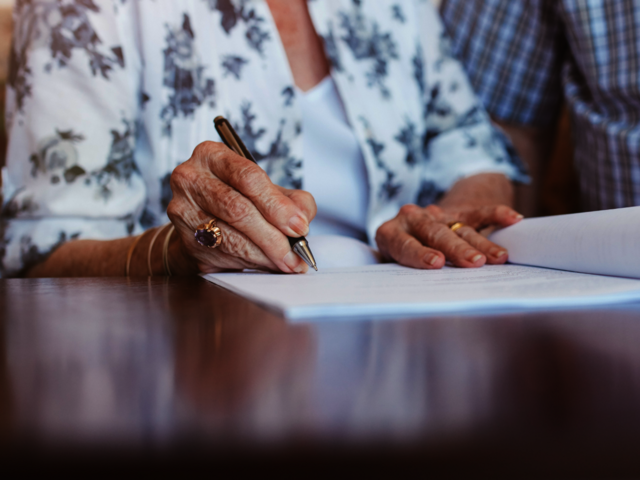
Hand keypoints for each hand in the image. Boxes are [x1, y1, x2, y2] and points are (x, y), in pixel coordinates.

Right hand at [167, 141, 316, 273]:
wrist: (203, 219)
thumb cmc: (240, 198)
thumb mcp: (268, 189)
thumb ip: (292, 200)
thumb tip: (301, 220)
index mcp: (212, 155)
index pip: (248, 178)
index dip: (277, 205)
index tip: (299, 226)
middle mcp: (191, 178)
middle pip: (238, 209)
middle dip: (272, 236)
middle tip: (296, 254)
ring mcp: (183, 210)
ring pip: (229, 237)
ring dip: (264, 255)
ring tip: (286, 263)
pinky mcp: (185, 240)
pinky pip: (223, 255)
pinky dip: (250, 263)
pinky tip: (267, 264)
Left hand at [375, 203, 522, 268]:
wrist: (409, 227)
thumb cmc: (399, 257)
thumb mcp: (391, 265)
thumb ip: (400, 275)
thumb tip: (414, 296)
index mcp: (390, 233)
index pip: (404, 244)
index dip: (419, 253)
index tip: (436, 263)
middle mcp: (411, 219)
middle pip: (436, 233)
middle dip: (456, 248)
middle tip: (474, 263)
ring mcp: (436, 214)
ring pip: (460, 227)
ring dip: (481, 243)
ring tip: (499, 258)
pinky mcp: (457, 211)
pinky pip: (478, 212)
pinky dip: (496, 214)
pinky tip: (513, 219)